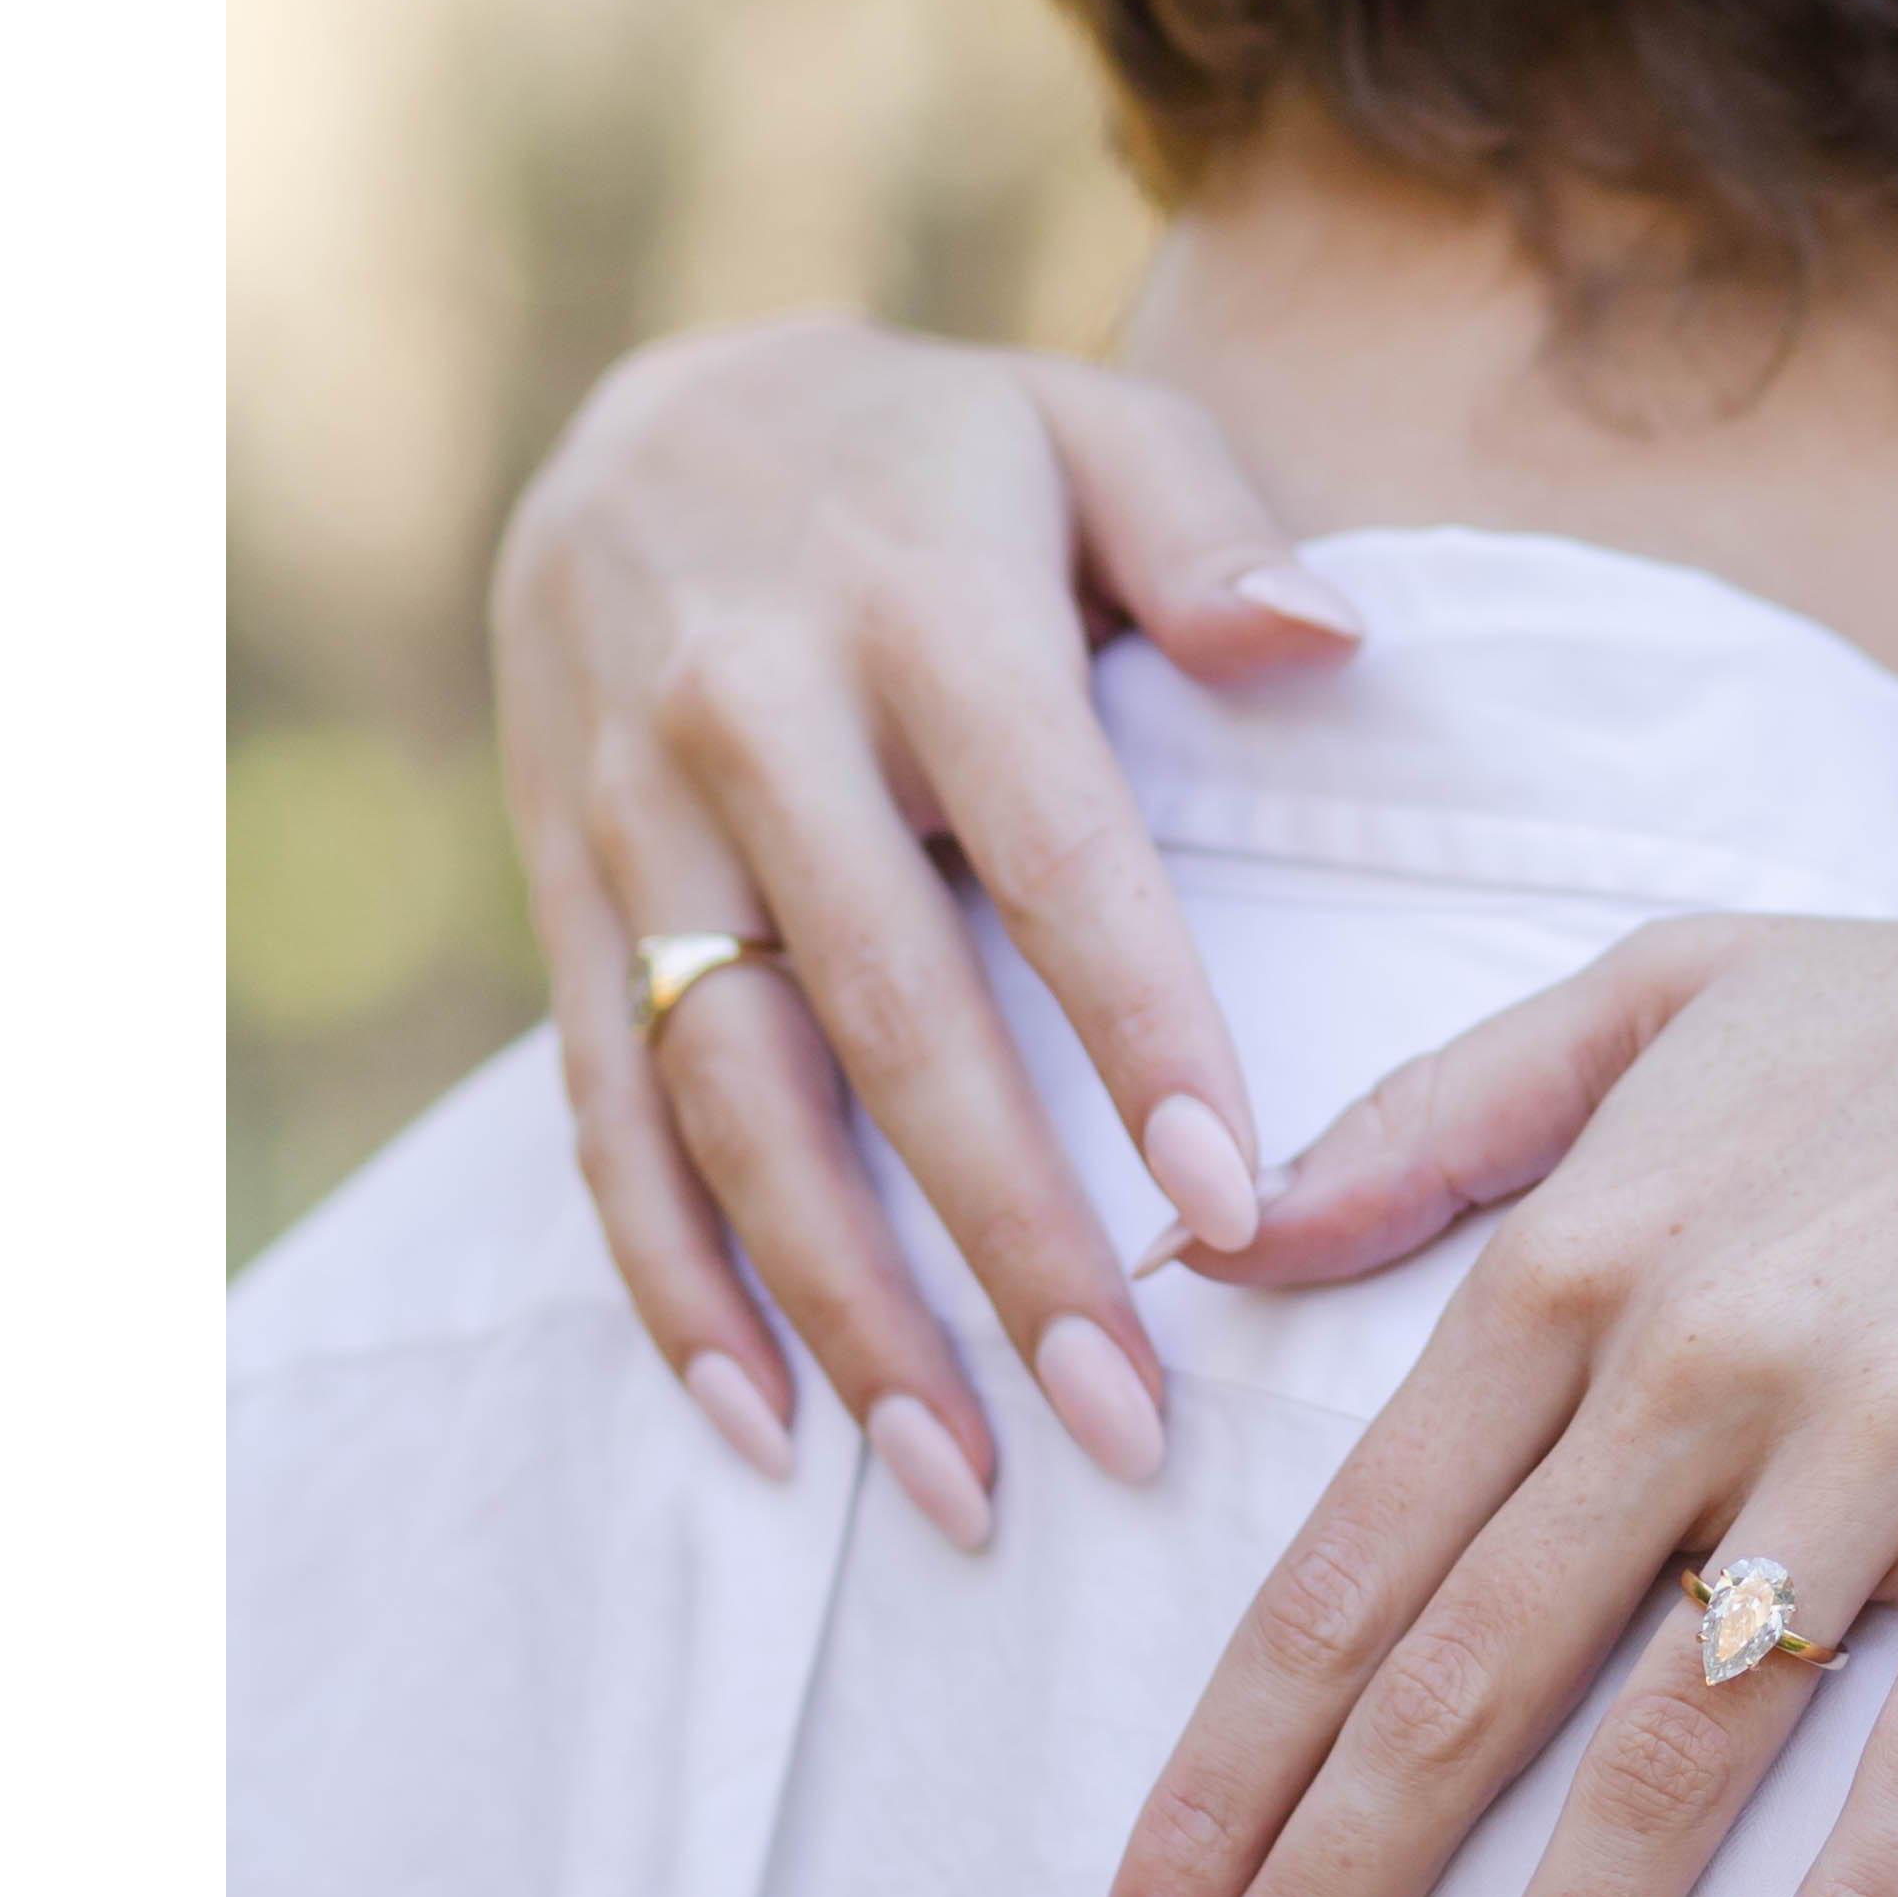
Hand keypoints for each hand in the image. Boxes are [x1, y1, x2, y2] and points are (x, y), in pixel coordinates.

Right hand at [492, 316, 1364, 1539]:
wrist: (650, 414)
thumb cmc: (941, 453)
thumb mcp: (1087, 428)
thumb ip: (1211, 527)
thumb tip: (1331, 640)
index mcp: (923, 615)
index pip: (1049, 854)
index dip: (1134, 1034)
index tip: (1229, 1206)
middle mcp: (757, 726)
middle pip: (888, 1019)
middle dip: (1007, 1242)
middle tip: (1127, 1425)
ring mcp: (638, 823)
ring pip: (732, 1102)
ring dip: (841, 1307)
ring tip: (960, 1482)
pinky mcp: (566, 899)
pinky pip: (602, 1117)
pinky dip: (671, 1281)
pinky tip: (761, 1423)